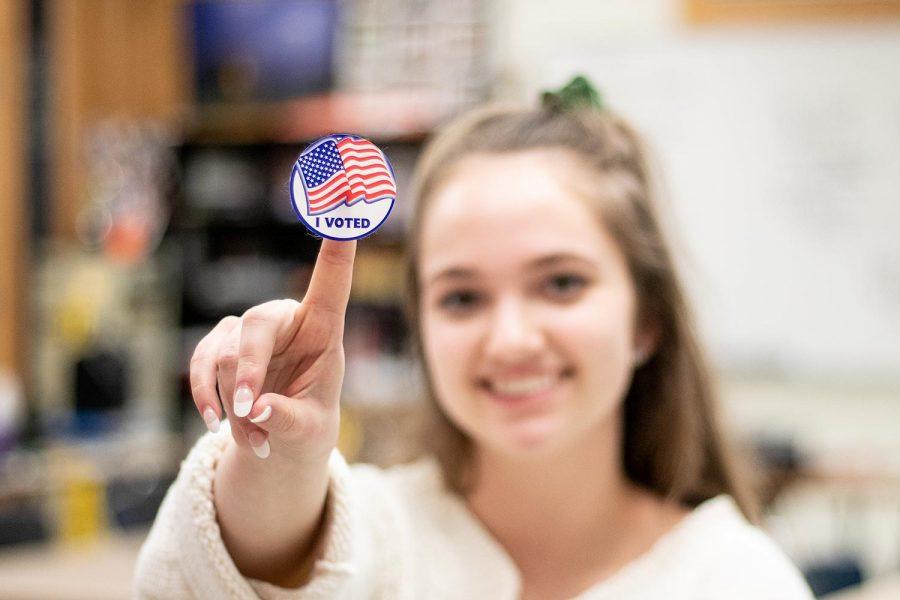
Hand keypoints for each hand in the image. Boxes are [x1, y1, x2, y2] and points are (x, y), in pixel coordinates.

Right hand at [189, 239, 355, 461]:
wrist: (282, 437)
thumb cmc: (308, 423)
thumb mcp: (308, 430)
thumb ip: (287, 418)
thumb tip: (255, 409)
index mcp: (324, 328)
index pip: (332, 280)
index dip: (337, 245)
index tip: (347, 199)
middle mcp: (286, 319)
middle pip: (257, 325)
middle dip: (246, 371)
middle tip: (247, 412)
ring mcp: (249, 329)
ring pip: (223, 355)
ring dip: (232, 404)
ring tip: (255, 441)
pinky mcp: (220, 343)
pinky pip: (201, 365)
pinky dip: (206, 398)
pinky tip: (216, 425)